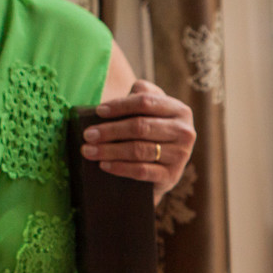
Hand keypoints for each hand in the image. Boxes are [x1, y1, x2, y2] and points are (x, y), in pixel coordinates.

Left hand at [79, 80, 196, 203]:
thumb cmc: (153, 130)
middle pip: (140, 127)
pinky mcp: (171, 177)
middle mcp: (185, 132)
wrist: (166, 165)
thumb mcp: (152, 110)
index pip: (145, 102)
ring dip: (109, 150)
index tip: (98, 111)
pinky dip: (120, 168)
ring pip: (139, 150)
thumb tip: (112, 103)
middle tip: (88, 135)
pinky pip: (141, 171)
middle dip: (110, 131)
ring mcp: (180, 156)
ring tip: (89, 151)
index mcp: (179, 110)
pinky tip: (104, 165)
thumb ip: (140, 95)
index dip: (120, 106)